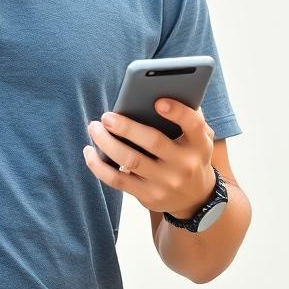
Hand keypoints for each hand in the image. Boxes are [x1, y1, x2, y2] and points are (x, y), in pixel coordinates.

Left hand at [82, 98, 215, 217]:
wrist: (195, 198)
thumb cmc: (189, 155)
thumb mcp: (198, 138)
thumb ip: (186, 117)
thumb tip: (158, 90)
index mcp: (199, 144)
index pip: (193, 125)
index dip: (177, 112)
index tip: (158, 101)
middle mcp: (184, 165)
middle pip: (153, 142)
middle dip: (126, 127)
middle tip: (106, 116)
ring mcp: (166, 183)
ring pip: (130, 160)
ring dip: (107, 143)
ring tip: (94, 128)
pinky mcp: (147, 196)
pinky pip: (117, 180)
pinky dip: (98, 166)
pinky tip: (89, 151)